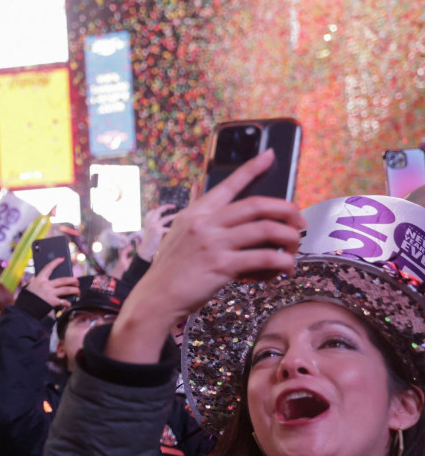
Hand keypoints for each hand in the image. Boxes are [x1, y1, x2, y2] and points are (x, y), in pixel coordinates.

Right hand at [24, 260, 79, 308]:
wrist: (25, 309)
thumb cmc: (27, 298)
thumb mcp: (30, 287)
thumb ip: (38, 283)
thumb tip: (46, 282)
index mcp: (39, 279)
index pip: (48, 268)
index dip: (56, 262)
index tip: (62, 258)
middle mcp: (45, 285)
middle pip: (62, 280)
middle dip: (72, 280)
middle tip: (77, 281)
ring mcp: (49, 293)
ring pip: (66, 289)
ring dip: (74, 290)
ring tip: (78, 291)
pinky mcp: (52, 302)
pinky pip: (63, 301)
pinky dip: (67, 303)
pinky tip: (69, 303)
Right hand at [107, 150, 304, 362]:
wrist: (155, 299)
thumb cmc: (171, 273)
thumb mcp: (180, 238)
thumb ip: (204, 226)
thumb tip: (236, 222)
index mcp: (195, 213)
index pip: (228, 186)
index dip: (251, 169)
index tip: (270, 156)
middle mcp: (204, 223)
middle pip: (257, 205)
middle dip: (286, 210)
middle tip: (299, 221)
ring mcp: (213, 243)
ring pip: (266, 230)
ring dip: (289, 239)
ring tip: (293, 249)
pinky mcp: (222, 265)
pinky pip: (264, 258)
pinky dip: (281, 263)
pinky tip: (283, 269)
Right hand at [135, 204, 176, 260]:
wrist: (145, 251)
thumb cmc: (149, 243)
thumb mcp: (149, 232)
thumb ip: (155, 226)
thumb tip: (166, 221)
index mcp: (146, 222)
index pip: (151, 212)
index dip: (159, 208)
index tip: (166, 207)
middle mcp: (150, 222)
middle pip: (158, 210)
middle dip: (166, 206)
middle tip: (173, 206)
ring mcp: (153, 225)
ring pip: (166, 218)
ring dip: (174, 216)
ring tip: (180, 215)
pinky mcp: (158, 230)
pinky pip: (169, 228)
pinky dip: (174, 229)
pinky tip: (180, 230)